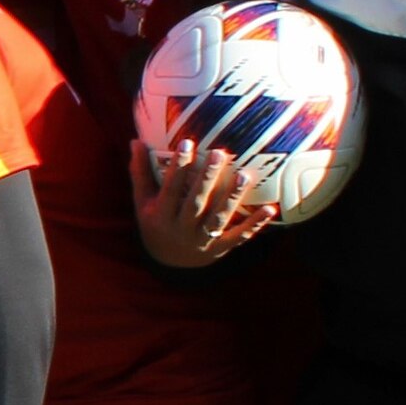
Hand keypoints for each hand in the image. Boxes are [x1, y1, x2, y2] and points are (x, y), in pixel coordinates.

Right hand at [132, 140, 273, 266]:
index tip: (186, 143)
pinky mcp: (219, 248)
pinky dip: (255, 224)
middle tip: (219, 153)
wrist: (167, 263)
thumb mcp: (142, 201)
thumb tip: (135, 141)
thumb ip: (140, 172)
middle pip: (195, 203)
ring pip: (217, 219)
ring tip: (244, 176)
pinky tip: (270, 209)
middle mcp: (180, 229)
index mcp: (160, 216)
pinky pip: (238, 236)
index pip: (169, 189)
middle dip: (207, 179)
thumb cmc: (155, 222)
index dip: (178, 167)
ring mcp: (201, 240)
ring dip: (231, 198)